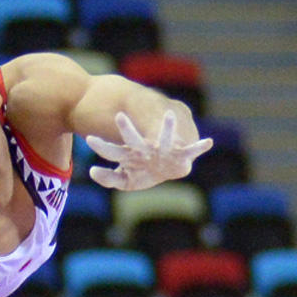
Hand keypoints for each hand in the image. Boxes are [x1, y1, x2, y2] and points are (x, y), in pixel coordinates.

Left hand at [85, 110, 212, 190]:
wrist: (167, 165)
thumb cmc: (143, 172)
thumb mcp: (125, 180)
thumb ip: (109, 178)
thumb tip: (93, 172)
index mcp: (130, 153)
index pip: (113, 150)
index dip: (102, 146)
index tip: (89, 140)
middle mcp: (146, 147)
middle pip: (134, 139)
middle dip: (127, 129)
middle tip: (119, 115)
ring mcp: (163, 148)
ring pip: (164, 137)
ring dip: (166, 127)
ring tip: (170, 115)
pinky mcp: (181, 152)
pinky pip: (191, 150)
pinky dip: (199, 146)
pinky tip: (208, 143)